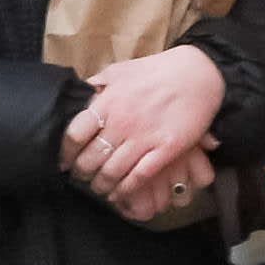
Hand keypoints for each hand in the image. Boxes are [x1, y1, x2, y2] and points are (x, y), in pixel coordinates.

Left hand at [62, 45, 224, 215]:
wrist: (199, 73)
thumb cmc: (157, 71)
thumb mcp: (120, 71)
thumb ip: (98, 84)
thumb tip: (80, 94)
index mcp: (107, 103)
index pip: (74, 136)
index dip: (66, 153)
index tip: (65, 161)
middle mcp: (121, 123)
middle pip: (90, 159)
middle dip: (82, 173)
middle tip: (81, 177)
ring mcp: (143, 138)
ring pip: (111, 173)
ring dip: (101, 185)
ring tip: (98, 188)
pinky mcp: (165, 150)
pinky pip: (138, 177)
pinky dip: (125, 189)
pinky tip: (118, 193)